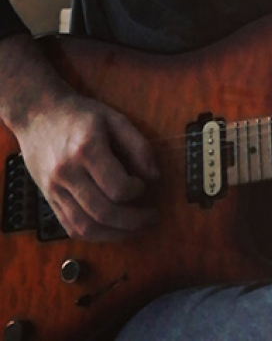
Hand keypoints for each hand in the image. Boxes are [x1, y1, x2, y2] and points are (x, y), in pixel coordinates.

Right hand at [16, 91, 159, 241]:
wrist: (38, 115)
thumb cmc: (80, 115)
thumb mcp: (115, 119)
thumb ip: (138, 145)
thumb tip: (154, 176)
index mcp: (86, 149)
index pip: (117, 187)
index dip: (137, 191)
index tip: (145, 184)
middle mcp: (67, 173)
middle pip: (102, 212)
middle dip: (133, 221)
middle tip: (151, 217)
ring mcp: (54, 189)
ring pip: (85, 227)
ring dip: (115, 234)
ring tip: (135, 229)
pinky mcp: (49, 199)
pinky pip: (70, 227)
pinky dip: (94, 235)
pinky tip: (111, 230)